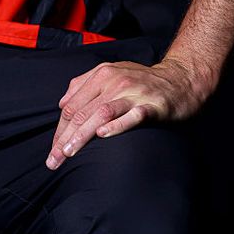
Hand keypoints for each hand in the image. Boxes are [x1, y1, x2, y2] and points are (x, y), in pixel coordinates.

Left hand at [45, 55, 211, 169]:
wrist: (180, 79)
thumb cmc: (141, 80)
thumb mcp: (110, 73)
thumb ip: (84, 84)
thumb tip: (62, 103)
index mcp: (101, 75)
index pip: (72, 105)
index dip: (60, 129)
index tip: (53, 151)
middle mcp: (114, 82)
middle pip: (82, 112)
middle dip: (65, 137)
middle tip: (54, 160)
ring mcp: (134, 93)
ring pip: (101, 113)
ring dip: (82, 134)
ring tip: (69, 153)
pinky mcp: (153, 105)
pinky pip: (133, 116)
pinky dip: (117, 124)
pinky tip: (103, 134)